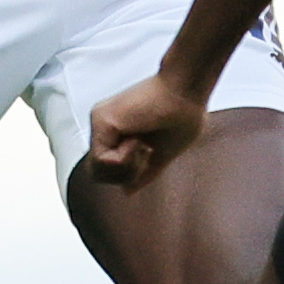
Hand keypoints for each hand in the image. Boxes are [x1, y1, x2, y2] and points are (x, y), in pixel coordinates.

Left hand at [86, 71, 207, 192]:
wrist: (187, 91)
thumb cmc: (184, 114)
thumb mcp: (163, 152)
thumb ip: (144, 171)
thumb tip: (127, 191)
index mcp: (119, 133)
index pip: (110, 171)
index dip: (131, 174)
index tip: (150, 155)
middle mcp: (105, 127)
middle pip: (98, 174)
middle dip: (125, 175)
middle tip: (146, 154)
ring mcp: (100, 122)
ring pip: (96, 170)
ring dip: (126, 167)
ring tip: (142, 146)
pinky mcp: (100, 118)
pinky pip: (102, 160)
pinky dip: (124, 158)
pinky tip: (137, 139)